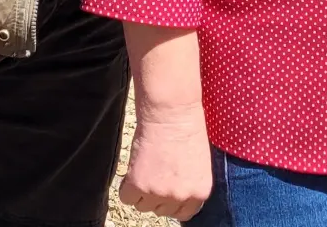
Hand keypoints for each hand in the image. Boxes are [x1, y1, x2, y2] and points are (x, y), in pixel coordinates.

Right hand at [118, 104, 211, 220]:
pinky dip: (126, 186)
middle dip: (157, 197)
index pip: (184, 214)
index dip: (173, 203)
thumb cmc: (187, 129)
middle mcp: (180, 196)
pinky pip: (126, 197)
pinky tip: (135, 168)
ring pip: (142, 206)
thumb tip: (175, 198)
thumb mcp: (199, 163)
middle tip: (156, 174)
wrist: (171, 113)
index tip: (168, 194)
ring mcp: (159, 193)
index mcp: (200, 192)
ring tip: (146, 168)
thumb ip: (189, 185)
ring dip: (141, 191)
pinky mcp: (138, 185)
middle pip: (161, 211)